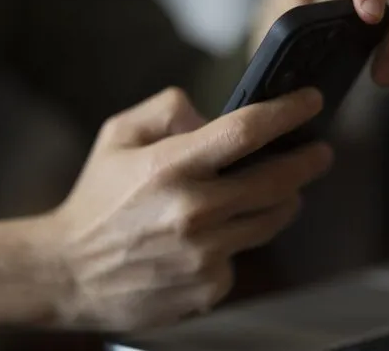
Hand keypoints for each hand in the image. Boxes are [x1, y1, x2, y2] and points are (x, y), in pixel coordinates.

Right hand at [38, 87, 332, 331]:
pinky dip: (240, 238)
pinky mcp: (208, 287)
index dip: (289, 111)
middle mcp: (192, 211)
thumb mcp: (117, 135)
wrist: (68, 272)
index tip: (312, 101)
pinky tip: (220, 234)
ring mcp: (203, 255)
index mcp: (169, 166)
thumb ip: (167, 110)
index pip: (246, 131)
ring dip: (285, 199)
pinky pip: (243, 254)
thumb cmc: (96, 200)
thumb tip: (212, 115)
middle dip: (309, 160)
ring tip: (279, 189)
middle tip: (319, 152)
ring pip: (272, 219)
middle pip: (278, 180)